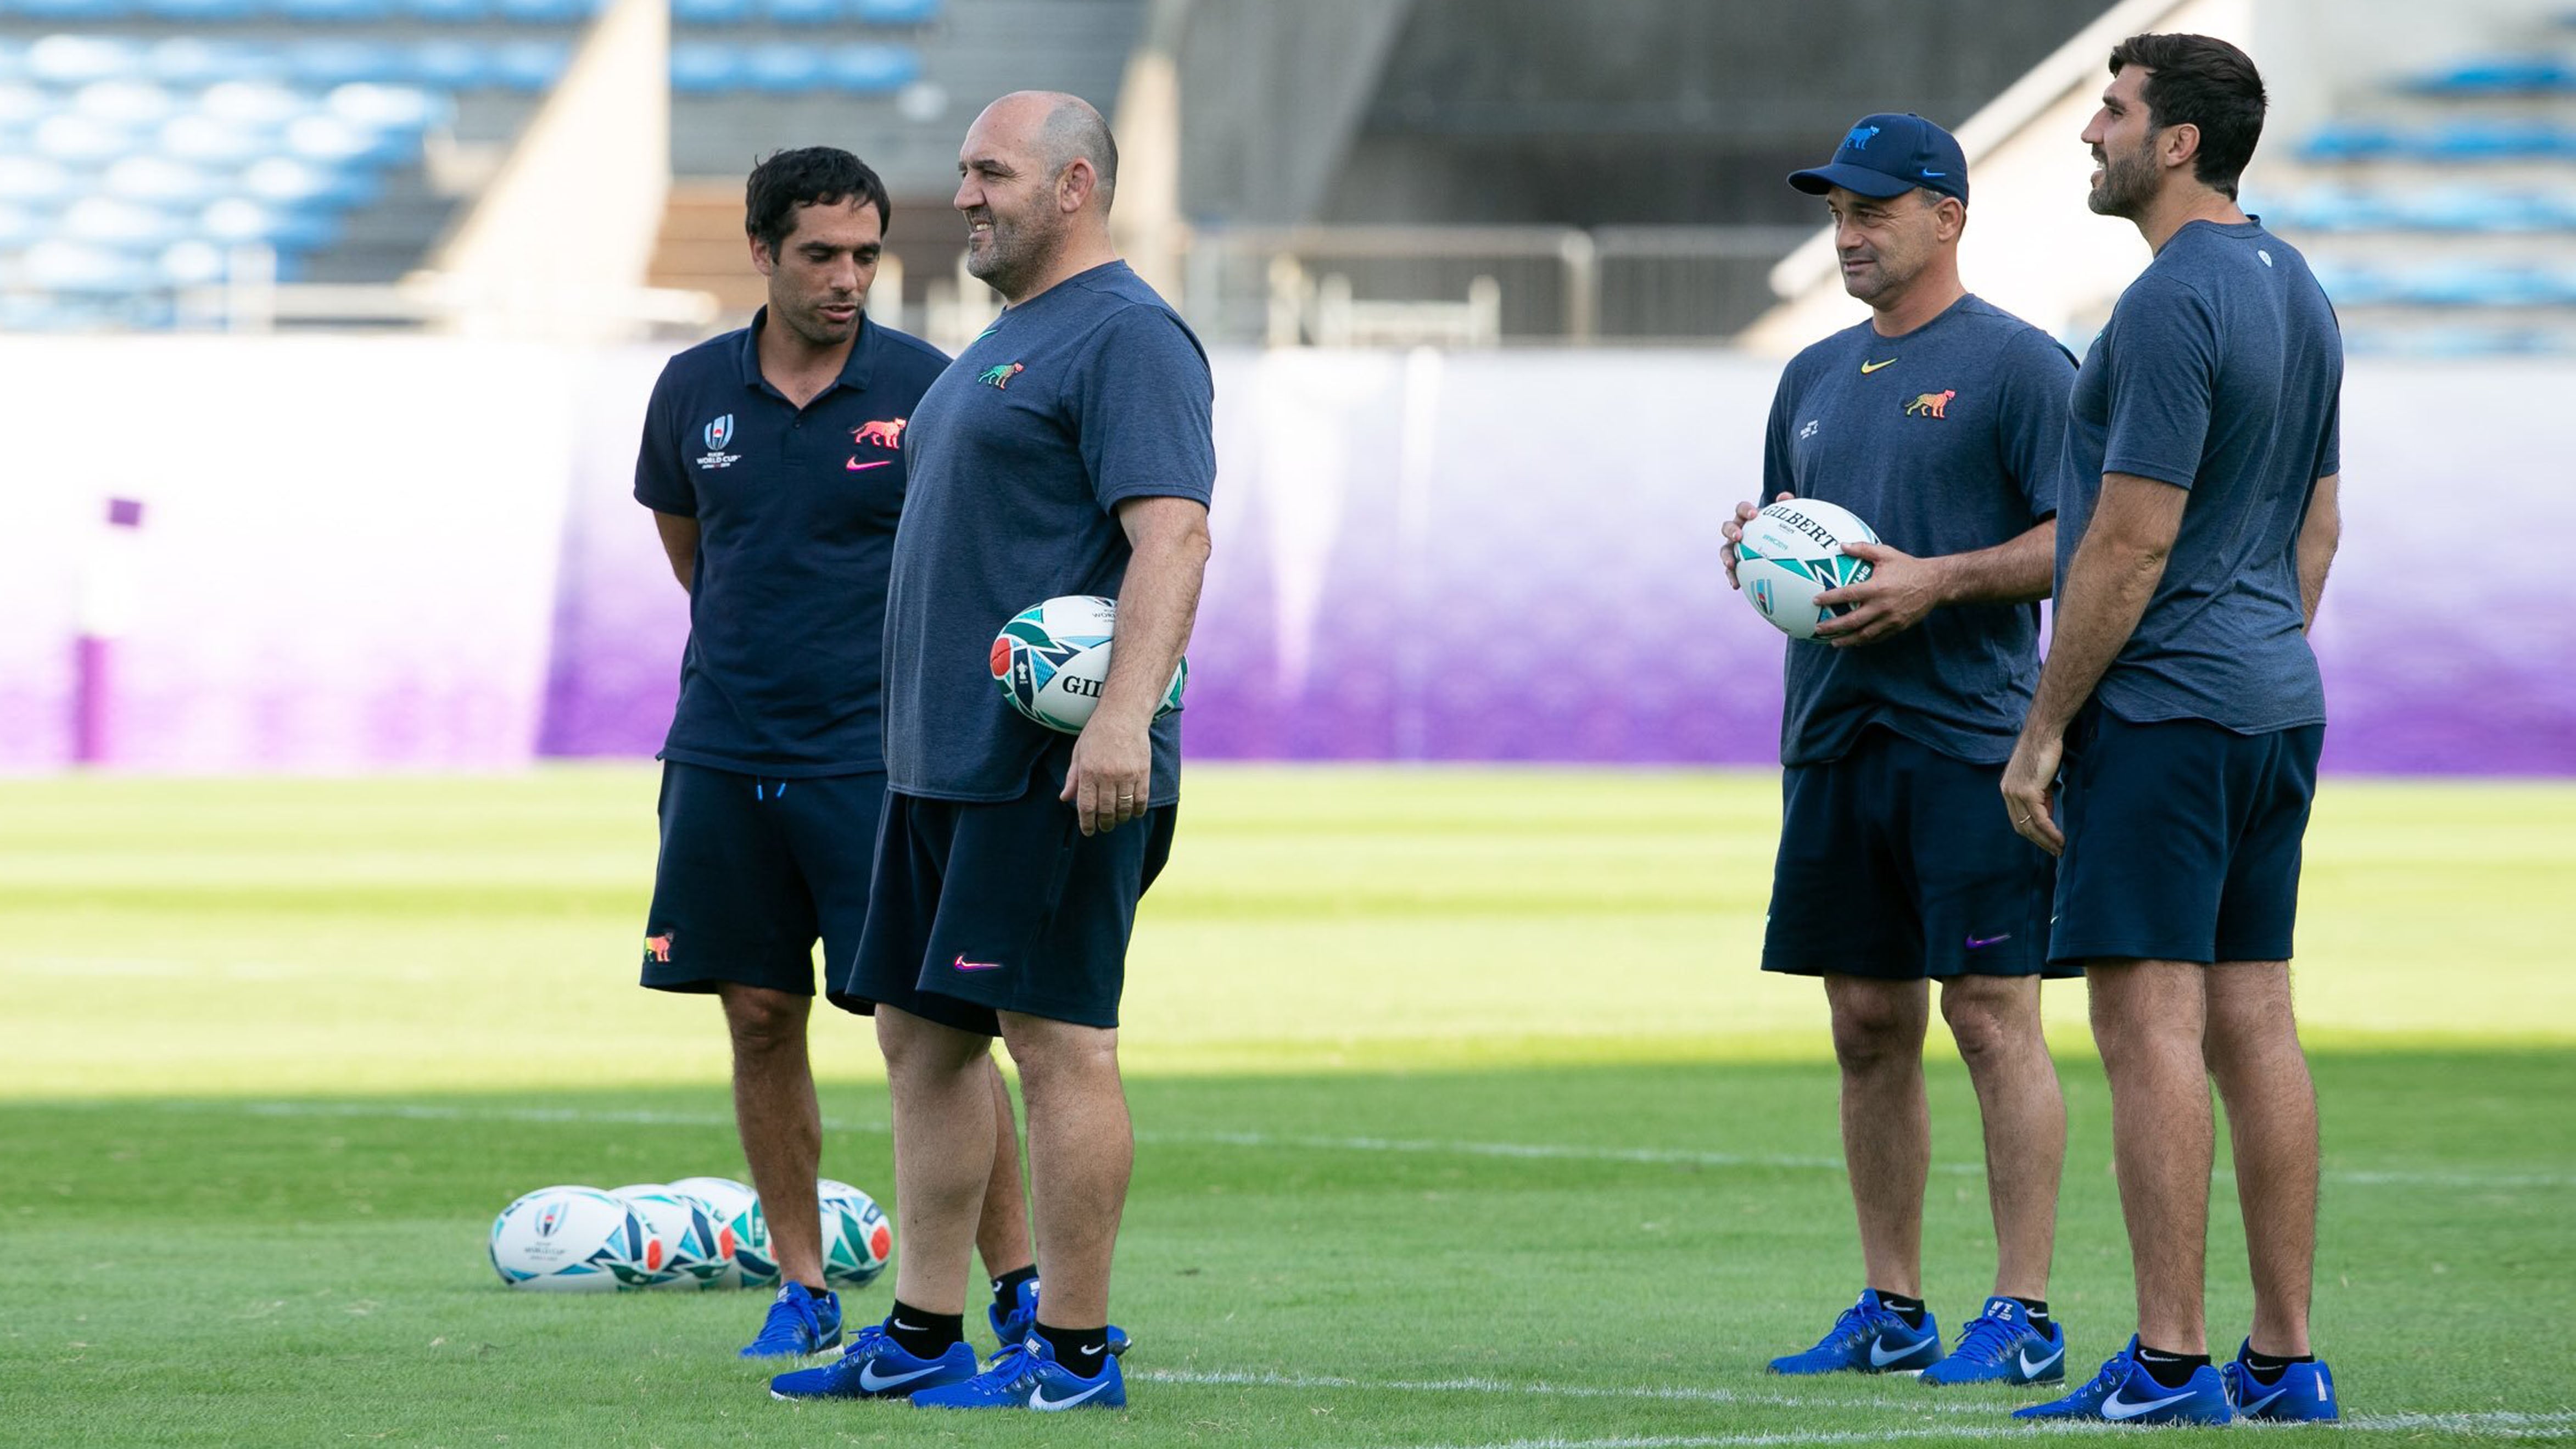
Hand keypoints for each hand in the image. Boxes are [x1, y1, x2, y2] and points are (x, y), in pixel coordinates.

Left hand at [1061, 713, 1151, 836]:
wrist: (1123, 714)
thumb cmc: (1097, 732)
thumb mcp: (1079, 753)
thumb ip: (1073, 777)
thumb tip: (1065, 798)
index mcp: (1088, 772)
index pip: (1086, 807)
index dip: (1087, 823)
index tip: (1088, 831)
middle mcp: (1107, 775)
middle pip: (1106, 811)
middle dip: (1104, 824)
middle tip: (1103, 827)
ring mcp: (1127, 775)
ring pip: (1124, 808)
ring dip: (1119, 819)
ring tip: (1116, 820)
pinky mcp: (1143, 772)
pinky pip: (1141, 800)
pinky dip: (1137, 810)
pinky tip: (1133, 812)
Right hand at [1720, 492, 1793, 589]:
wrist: (1772, 544)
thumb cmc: (1777, 529)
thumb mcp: (1782, 519)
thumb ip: (1784, 508)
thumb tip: (1785, 496)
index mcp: (1746, 517)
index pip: (1742, 509)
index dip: (1745, 510)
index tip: (1754, 514)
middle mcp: (1736, 530)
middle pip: (1727, 527)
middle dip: (1731, 531)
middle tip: (1739, 537)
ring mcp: (1733, 547)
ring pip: (1724, 550)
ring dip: (1726, 557)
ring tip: (1731, 564)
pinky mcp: (1733, 563)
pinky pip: (1730, 570)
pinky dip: (1732, 577)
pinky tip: (1736, 586)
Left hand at [1813, 541, 1949, 646]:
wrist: (1935, 583)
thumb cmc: (1908, 566)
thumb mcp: (1886, 554)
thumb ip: (1863, 549)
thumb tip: (1841, 545)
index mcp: (1877, 588)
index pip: (1848, 594)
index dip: (1830, 598)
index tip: (1815, 600)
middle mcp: (1883, 606)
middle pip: (1852, 621)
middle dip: (1833, 627)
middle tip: (1818, 629)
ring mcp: (1891, 619)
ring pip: (1864, 635)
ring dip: (1847, 640)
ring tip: (1833, 642)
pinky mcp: (1898, 627)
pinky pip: (1878, 637)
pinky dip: (1864, 641)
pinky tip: (1853, 642)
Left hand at [2000, 729, 2064, 855]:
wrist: (2044, 732)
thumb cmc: (2046, 751)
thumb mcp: (2041, 779)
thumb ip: (2041, 798)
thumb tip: (2047, 819)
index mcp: (2008, 789)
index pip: (2017, 819)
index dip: (2032, 834)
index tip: (2046, 843)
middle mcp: (2007, 792)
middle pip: (2021, 826)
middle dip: (2039, 842)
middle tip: (2055, 852)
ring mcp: (2015, 792)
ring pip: (2030, 826)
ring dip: (2046, 841)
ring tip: (2060, 850)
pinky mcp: (2026, 791)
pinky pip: (2040, 819)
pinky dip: (2051, 832)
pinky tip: (2061, 840)